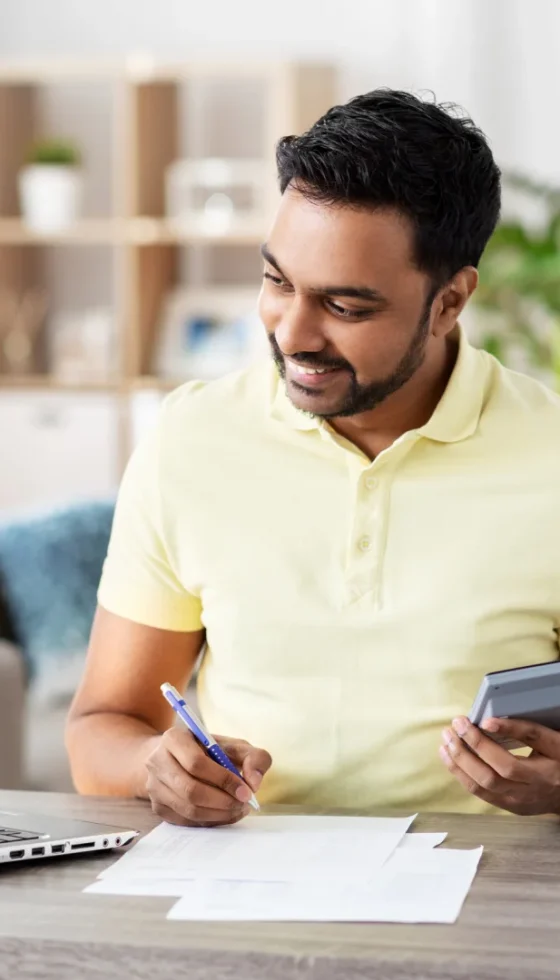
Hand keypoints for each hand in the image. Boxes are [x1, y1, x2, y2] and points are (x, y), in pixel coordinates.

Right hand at [145, 729, 271, 826]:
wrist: (178, 758)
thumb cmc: (210, 751)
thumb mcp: (234, 745)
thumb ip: (253, 758)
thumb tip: (253, 782)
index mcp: (173, 738)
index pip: (196, 763)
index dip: (223, 780)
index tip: (246, 791)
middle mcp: (157, 761)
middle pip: (190, 790)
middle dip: (222, 801)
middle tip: (244, 804)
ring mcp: (154, 786)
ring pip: (187, 809)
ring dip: (218, 814)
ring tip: (237, 809)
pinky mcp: (157, 807)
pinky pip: (185, 821)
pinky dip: (209, 821)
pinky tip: (223, 814)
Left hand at [439, 715, 559, 814]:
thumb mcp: (554, 742)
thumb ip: (528, 732)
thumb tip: (491, 721)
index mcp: (546, 772)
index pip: (514, 759)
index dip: (496, 739)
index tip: (482, 720)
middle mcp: (530, 791)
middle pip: (492, 776)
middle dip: (468, 750)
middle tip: (454, 726)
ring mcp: (517, 802)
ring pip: (482, 787)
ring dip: (458, 763)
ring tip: (446, 741)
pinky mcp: (509, 807)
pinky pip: (480, 793)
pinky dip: (462, 774)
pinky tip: (451, 759)